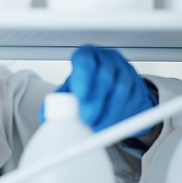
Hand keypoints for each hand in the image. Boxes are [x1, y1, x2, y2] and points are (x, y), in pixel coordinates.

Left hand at [38, 45, 157, 132]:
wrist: (111, 89)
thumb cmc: (87, 85)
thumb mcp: (71, 88)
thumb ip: (58, 100)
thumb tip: (44, 117)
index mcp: (88, 55)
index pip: (85, 58)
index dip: (83, 75)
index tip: (79, 94)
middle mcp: (108, 59)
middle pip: (104, 76)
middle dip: (95, 99)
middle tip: (86, 117)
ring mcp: (126, 71)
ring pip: (121, 89)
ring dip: (109, 111)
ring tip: (97, 126)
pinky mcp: (139, 87)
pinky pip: (133, 100)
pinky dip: (122, 115)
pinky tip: (112, 126)